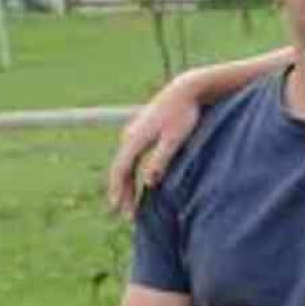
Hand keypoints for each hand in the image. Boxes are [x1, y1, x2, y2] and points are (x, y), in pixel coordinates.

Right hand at [108, 74, 201, 218]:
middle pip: (120, 169)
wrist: (186, 89)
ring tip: (130, 204)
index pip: (121, 170)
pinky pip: (131, 157)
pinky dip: (132, 172)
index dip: (119, 192)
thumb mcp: (175, 138)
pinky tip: (138, 182)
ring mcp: (134, 132)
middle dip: (121, 193)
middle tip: (124, 215)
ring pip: (125, 163)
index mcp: (135, 139)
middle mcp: (130, 135)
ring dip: (126, 184)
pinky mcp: (142, 130)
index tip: (119, 211)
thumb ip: (161, 159)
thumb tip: (148, 182)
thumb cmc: (183, 114)